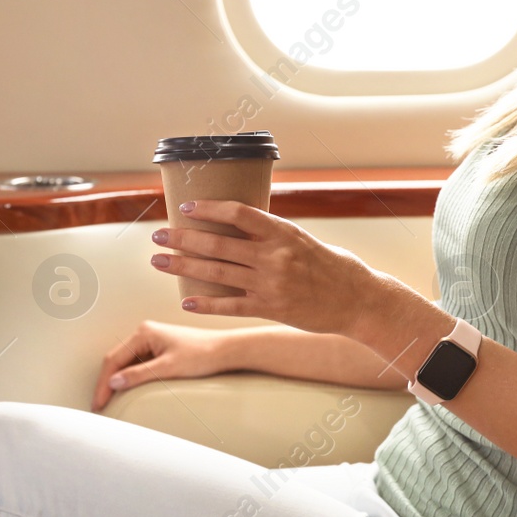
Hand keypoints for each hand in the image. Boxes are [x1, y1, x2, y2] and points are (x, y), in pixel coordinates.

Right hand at [91, 319, 232, 412]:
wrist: (225, 351)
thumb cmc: (202, 354)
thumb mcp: (168, 368)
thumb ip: (139, 375)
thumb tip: (114, 382)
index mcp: (144, 333)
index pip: (114, 360)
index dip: (104, 384)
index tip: (99, 403)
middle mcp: (145, 333)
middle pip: (117, 361)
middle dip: (107, 383)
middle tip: (100, 406)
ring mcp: (152, 341)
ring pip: (126, 363)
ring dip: (117, 381)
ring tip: (109, 401)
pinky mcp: (159, 350)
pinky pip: (137, 365)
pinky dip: (129, 378)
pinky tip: (127, 391)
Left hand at [150, 199, 383, 334]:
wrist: (358, 300)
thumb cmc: (333, 266)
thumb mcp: (304, 239)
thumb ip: (273, 234)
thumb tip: (240, 225)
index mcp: (283, 232)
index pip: (238, 213)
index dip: (208, 209)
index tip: (186, 207)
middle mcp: (274, 256)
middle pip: (217, 243)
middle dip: (182, 238)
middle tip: (158, 235)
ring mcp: (270, 284)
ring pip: (216, 273)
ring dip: (183, 267)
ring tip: (159, 261)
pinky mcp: (271, 309)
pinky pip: (230, 306)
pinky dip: (206, 304)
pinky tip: (186, 301)